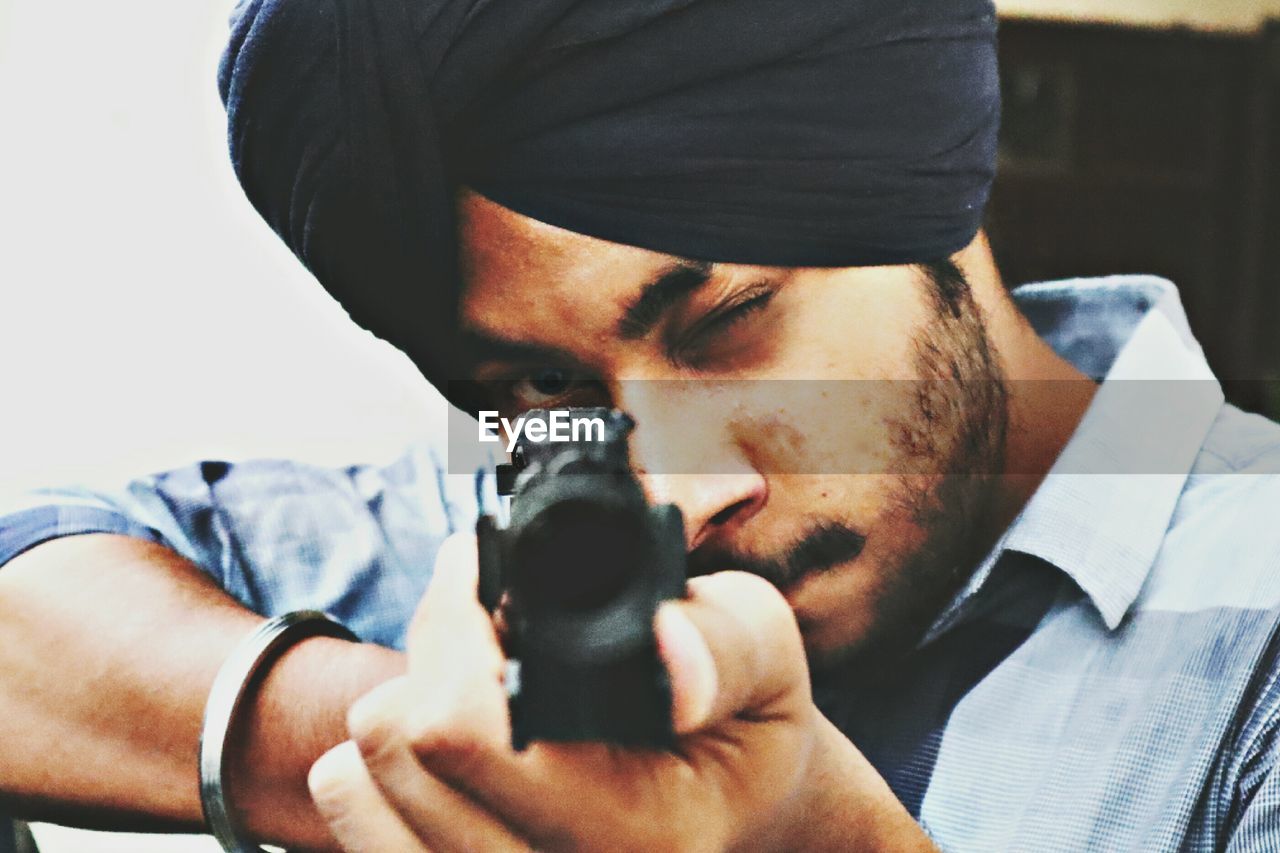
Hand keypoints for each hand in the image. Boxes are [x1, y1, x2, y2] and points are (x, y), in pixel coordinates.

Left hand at [307, 534, 933, 851]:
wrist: (744, 815)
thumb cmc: (746, 727)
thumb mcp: (767, 661)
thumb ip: (724, 645)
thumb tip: (668, 644)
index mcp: (643, 834)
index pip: (464, 730)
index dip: (458, 627)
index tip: (484, 573)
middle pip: (398, 749)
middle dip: (429, 653)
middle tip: (483, 616)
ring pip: (362, 791)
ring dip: (398, 709)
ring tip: (466, 676)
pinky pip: (360, 832)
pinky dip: (371, 771)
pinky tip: (421, 741)